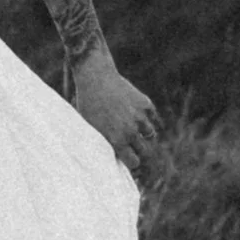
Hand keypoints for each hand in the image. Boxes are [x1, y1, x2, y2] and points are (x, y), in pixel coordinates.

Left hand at [73, 54, 160, 177]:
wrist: (96, 77)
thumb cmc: (88, 104)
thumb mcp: (91, 128)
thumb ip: (104, 143)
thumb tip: (112, 156)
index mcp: (117, 140)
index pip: (134, 162)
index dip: (130, 160)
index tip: (126, 155)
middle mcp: (131, 131)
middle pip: (144, 151)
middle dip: (137, 148)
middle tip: (129, 141)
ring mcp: (140, 117)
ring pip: (150, 133)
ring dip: (142, 132)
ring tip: (130, 124)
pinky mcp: (145, 103)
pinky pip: (151, 116)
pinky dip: (145, 115)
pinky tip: (133, 110)